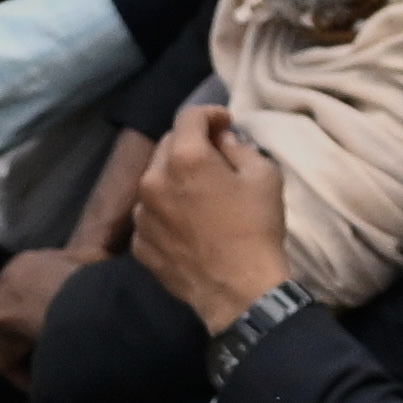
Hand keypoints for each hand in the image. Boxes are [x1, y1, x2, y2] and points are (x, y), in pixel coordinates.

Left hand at [126, 100, 289, 313]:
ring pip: (154, 180)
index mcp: (186, 158)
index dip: (210, 113)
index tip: (225, 124)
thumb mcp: (264, 176)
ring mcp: (142, 214)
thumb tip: (223, 142)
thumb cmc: (255, 227)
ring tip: (199, 193)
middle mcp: (154, 180)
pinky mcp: (138, 243)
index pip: (189, 116)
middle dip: (190, 143)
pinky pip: (150, 213)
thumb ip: (240, 149)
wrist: (237, 289)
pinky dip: (166, 208)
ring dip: (174, 177)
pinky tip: (188, 222)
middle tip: (215, 155)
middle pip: (167, 144)